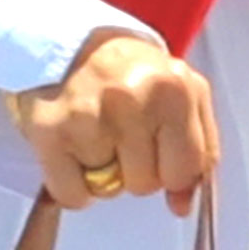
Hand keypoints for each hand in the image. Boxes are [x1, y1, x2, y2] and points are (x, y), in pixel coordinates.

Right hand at [7, 31, 219, 216]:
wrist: (71, 45)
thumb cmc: (129, 76)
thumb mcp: (179, 97)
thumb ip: (196, 149)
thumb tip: (183, 204)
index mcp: (174, 89)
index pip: (187, 169)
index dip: (172, 171)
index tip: (158, 149)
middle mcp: (133, 98)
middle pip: (145, 185)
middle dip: (135, 171)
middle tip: (121, 136)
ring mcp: (90, 115)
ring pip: (107, 191)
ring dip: (101, 174)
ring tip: (95, 136)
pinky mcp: (52, 132)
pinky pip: (73, 196)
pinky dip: (71, 184)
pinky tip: (72, 150)